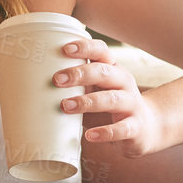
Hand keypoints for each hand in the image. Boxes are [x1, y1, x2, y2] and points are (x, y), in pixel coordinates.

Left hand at [53, 38, 164, 155]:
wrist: (147, 127)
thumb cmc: (112, 103)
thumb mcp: (97, 88)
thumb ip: (77, 83)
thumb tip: (35, 81)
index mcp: (113, 69)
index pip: (102, 51)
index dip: (85, 47)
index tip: (65, 49)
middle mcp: (124, 83)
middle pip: (104, 72)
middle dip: (80, 73)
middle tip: (57, 80)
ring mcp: (131, 105)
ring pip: (111, 99)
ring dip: (87, 102)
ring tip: (65, 106)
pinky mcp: (135, 127)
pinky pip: (121, 129)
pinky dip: (104, 132)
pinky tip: (89, 135)